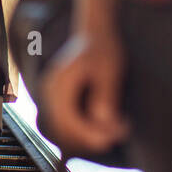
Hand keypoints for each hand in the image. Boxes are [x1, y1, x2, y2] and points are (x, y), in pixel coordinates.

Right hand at [39, 29, 129, 153]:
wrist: (94, 32)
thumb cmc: (103, 48)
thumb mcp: (109, 70)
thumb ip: (105, 94)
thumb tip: (103, 121)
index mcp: (58, 84)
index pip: (68, 121)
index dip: (89, 135)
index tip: (113, 137)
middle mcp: (49, 93)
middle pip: (64, 131)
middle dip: (92, 138)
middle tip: (122, 132)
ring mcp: (52, 98)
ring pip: (66, 131)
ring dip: (90, 136)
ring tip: (119, 127)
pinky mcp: (60, 101)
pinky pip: (68, 124)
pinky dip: (86, 130)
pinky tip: (108, 124)